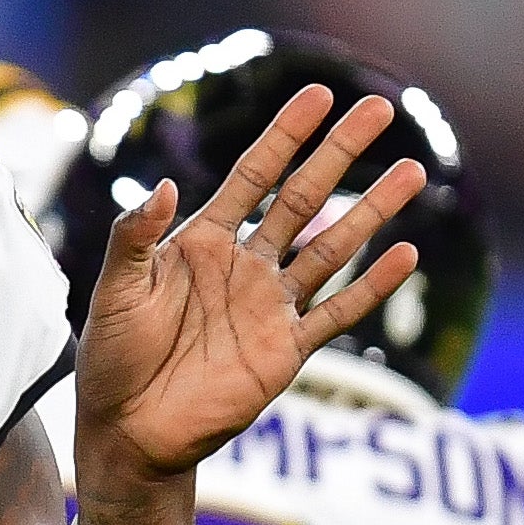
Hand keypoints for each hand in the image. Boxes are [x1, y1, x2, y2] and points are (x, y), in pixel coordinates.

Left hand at [75, 85, 426, 487]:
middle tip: (380, 108)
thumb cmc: (112, 356)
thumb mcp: (115, 289)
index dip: (285, 135)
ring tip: (411, 173)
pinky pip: (337, 313)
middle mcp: (244, 265)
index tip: (318, 94)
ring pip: (332, 248)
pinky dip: (370, 287)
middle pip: (303, 197)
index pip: (254, 175)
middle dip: (340, 153)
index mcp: (202, 241)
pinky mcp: (286, 351)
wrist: (128, 430)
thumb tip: (165, 185)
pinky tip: (405, 256)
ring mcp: (270, 306)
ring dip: (372, 211)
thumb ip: (135, 237)